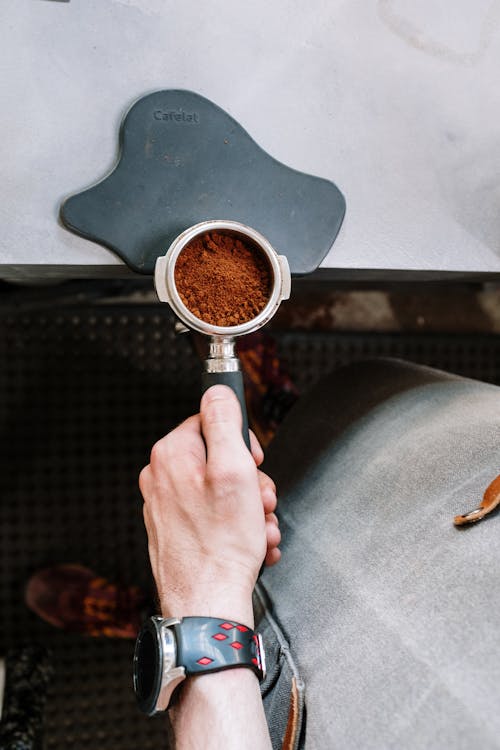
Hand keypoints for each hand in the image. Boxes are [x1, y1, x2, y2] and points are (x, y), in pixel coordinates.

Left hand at [139, 385, 280, 626]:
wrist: (207, 605)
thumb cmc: (221, 545)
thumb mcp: (234, 469)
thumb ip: (225, 422)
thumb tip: (217, 390)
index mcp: (171, 455)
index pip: (212, 422)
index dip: (242, 443)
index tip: (255, 463)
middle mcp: (161, 478)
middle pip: (218, 459)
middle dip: (250, 482)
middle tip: (260, 503)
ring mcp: (165, 507)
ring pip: (220, 490)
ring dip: (248, 508)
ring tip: (257, 530)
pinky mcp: (175, 532)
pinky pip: (212, 516)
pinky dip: (235, 527)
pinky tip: (250, 544)